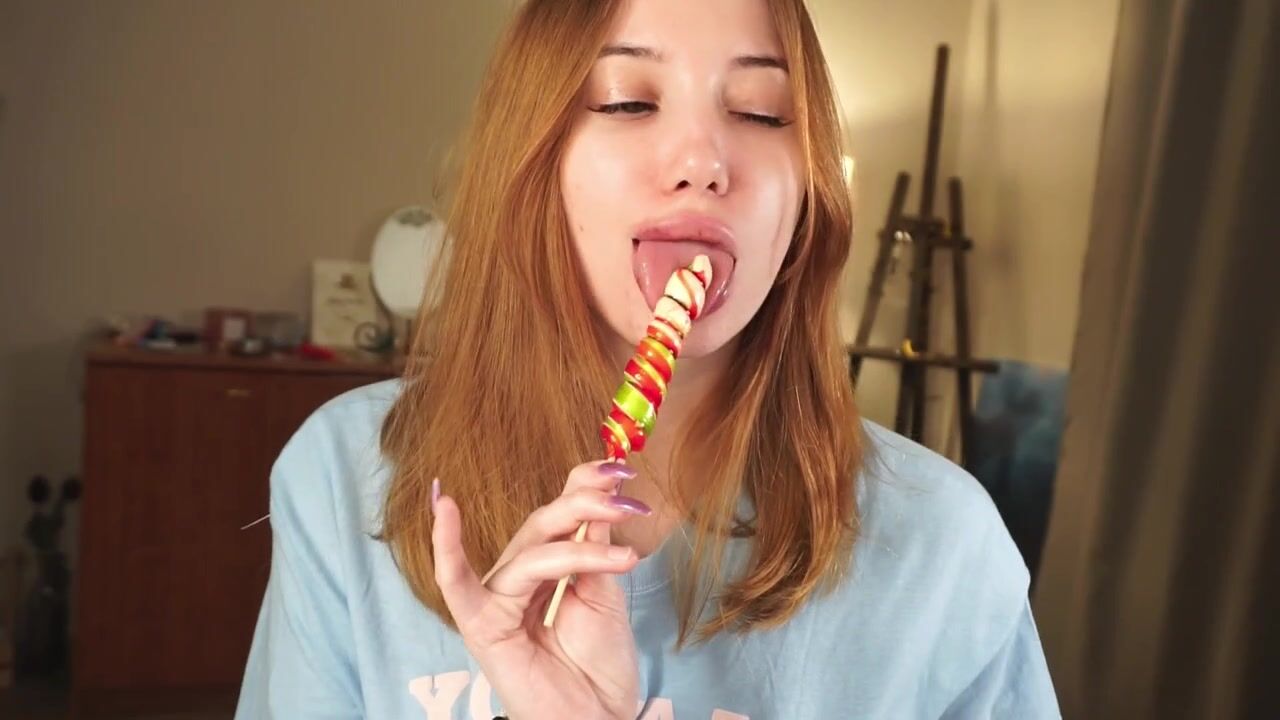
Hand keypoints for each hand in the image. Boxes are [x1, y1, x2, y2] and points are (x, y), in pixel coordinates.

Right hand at [431, 461, 649, 719]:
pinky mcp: (480, 626)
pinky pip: (457, 584)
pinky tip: (443, 508)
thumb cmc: (599, 666)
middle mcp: (518, 576)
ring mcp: (496, 599)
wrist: (599, 719)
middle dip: (586, 506)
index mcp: (547, 566)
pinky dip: (447, 548)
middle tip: (626, 501)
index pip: (559, 512)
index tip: (620, 467)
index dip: (585, 484)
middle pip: (543, 524)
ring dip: (577, 546)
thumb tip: (604, 489)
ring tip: (624, 559)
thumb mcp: (604, 593)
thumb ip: (596, 544)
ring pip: (531, 553)